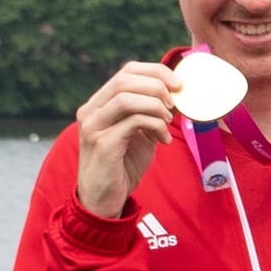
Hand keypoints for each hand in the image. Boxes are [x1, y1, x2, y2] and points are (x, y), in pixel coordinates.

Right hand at [75, 61, 179, 218]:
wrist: (104, 199)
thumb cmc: (123, 165)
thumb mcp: (139, 132)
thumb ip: (150, 112)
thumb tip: (177, 94)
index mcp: (99, 104)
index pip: (126, 71)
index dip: (156, 71)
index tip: (179, 84)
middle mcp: (91, 111)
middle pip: (125, 80)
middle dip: (158, 86)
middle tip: (175, 104)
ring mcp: (93, 127)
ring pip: (126, 99)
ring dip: (155, 106)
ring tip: (168, 122)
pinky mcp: (102, 144)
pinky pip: (133, 122)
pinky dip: (155, 126)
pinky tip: (162, 140)